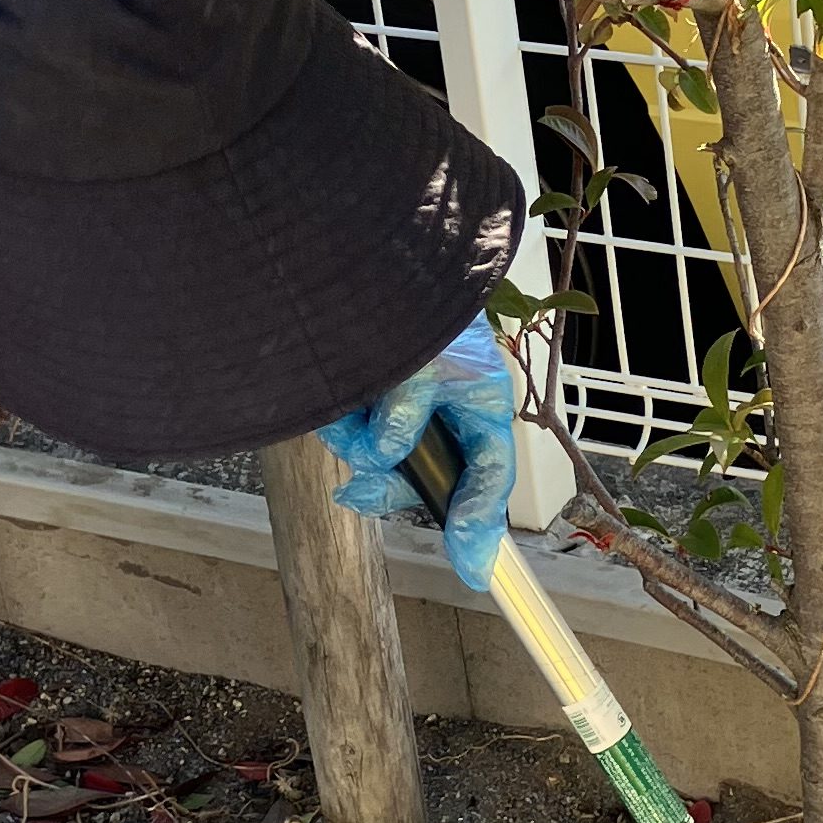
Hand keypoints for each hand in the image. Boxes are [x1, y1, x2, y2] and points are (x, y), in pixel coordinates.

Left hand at [315, 315, 517, 593]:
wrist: (369, 253)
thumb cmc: (416, 299)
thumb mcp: (424, 361)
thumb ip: (407, 415)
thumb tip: (381, 459)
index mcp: (481, 404)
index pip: (489, 476)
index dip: (481, 523)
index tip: (473, 569)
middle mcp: (449, 412)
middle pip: (429, 479)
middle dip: (390, 486)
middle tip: (355, 492)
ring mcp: (408, 409)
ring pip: (386, 460)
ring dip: (358, 448)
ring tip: (340, 417)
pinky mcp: (371, 403)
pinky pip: (358, 435)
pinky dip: (343, 427)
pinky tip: (333, 407)